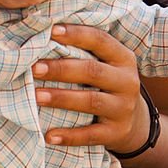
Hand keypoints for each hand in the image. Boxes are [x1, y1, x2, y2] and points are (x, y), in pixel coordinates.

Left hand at [32, 24, 150, 152]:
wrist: (134, 122)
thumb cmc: (106, 85)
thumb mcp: (106, 65)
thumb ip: (84, 51)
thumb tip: (42, 35)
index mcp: (123, 58)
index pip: (100, 40)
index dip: (76, 34)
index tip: (51, 31)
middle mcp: (127, 81)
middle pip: (92, 71)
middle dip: (61, 69)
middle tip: (34, 68)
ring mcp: (123, 108)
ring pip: (91, 101)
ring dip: (61, 98)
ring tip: (35, 97)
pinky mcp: (117, 132)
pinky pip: (91, 135)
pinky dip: (69, 136)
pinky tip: (48, 135)